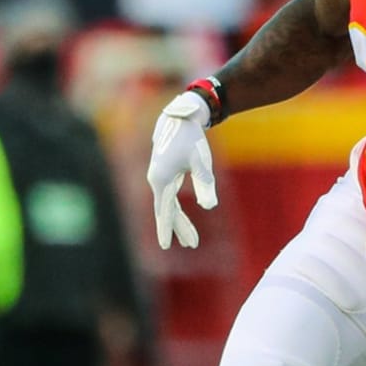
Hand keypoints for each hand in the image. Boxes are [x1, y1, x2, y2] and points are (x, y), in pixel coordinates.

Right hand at [146, 91, 217, 248]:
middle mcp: (156, 180)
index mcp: (161, 180)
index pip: (164, 211)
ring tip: (192, 240)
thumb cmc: (191, 138)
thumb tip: (209, 206)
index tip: (166, 247)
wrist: (180, 118)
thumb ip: (205, 183)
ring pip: (168, 206)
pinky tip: (182, 222)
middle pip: (167, 211)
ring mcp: (159, 178)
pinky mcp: (164, 175)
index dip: (166, 229)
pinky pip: (169, 199)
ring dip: (179, 222)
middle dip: (179, 229)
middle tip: (193, 244)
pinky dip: (176, 212)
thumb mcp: (201, 161)